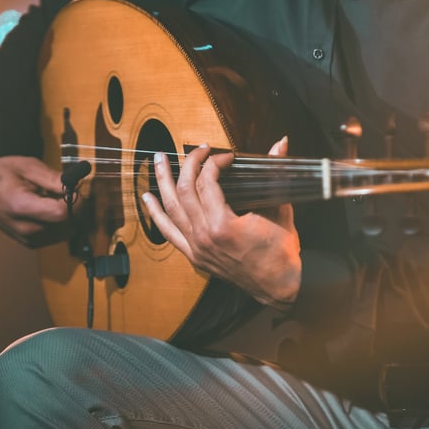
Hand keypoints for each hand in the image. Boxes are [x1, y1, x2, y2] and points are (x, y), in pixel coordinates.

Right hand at [0, 153, 71, 246]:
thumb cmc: (2, 173)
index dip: (76, 201)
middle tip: (69, 190)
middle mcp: (24, 228)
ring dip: (69, 216)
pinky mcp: (31, 244)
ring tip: (55, 198)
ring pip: (66, 231)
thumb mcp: (28, 167)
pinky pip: (58, 236)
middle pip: (67, 224)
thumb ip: (55, 179)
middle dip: (75, 207)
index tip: (76, 188)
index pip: (62, 213)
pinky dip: (61, 223)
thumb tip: (78, 185)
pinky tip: (49, 209)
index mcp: (20, 206)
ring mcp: (27, 239)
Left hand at [142, 136, 300, 309]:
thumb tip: (281, 142)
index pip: (208, 182)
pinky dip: (156, 213)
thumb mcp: (281, 209)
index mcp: (224, 225)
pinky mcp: (194, 256)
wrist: (278, 287)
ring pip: (171, 208)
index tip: (227, 156)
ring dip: (163, 181)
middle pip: (185, 190)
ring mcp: (196, 247)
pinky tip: (147, 198)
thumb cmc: (281, 251)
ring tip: (158, 160)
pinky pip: (168, 232)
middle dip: (189, 164)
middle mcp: (204, 236)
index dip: (215, 162)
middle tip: (196, 149)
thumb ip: (277, 172)